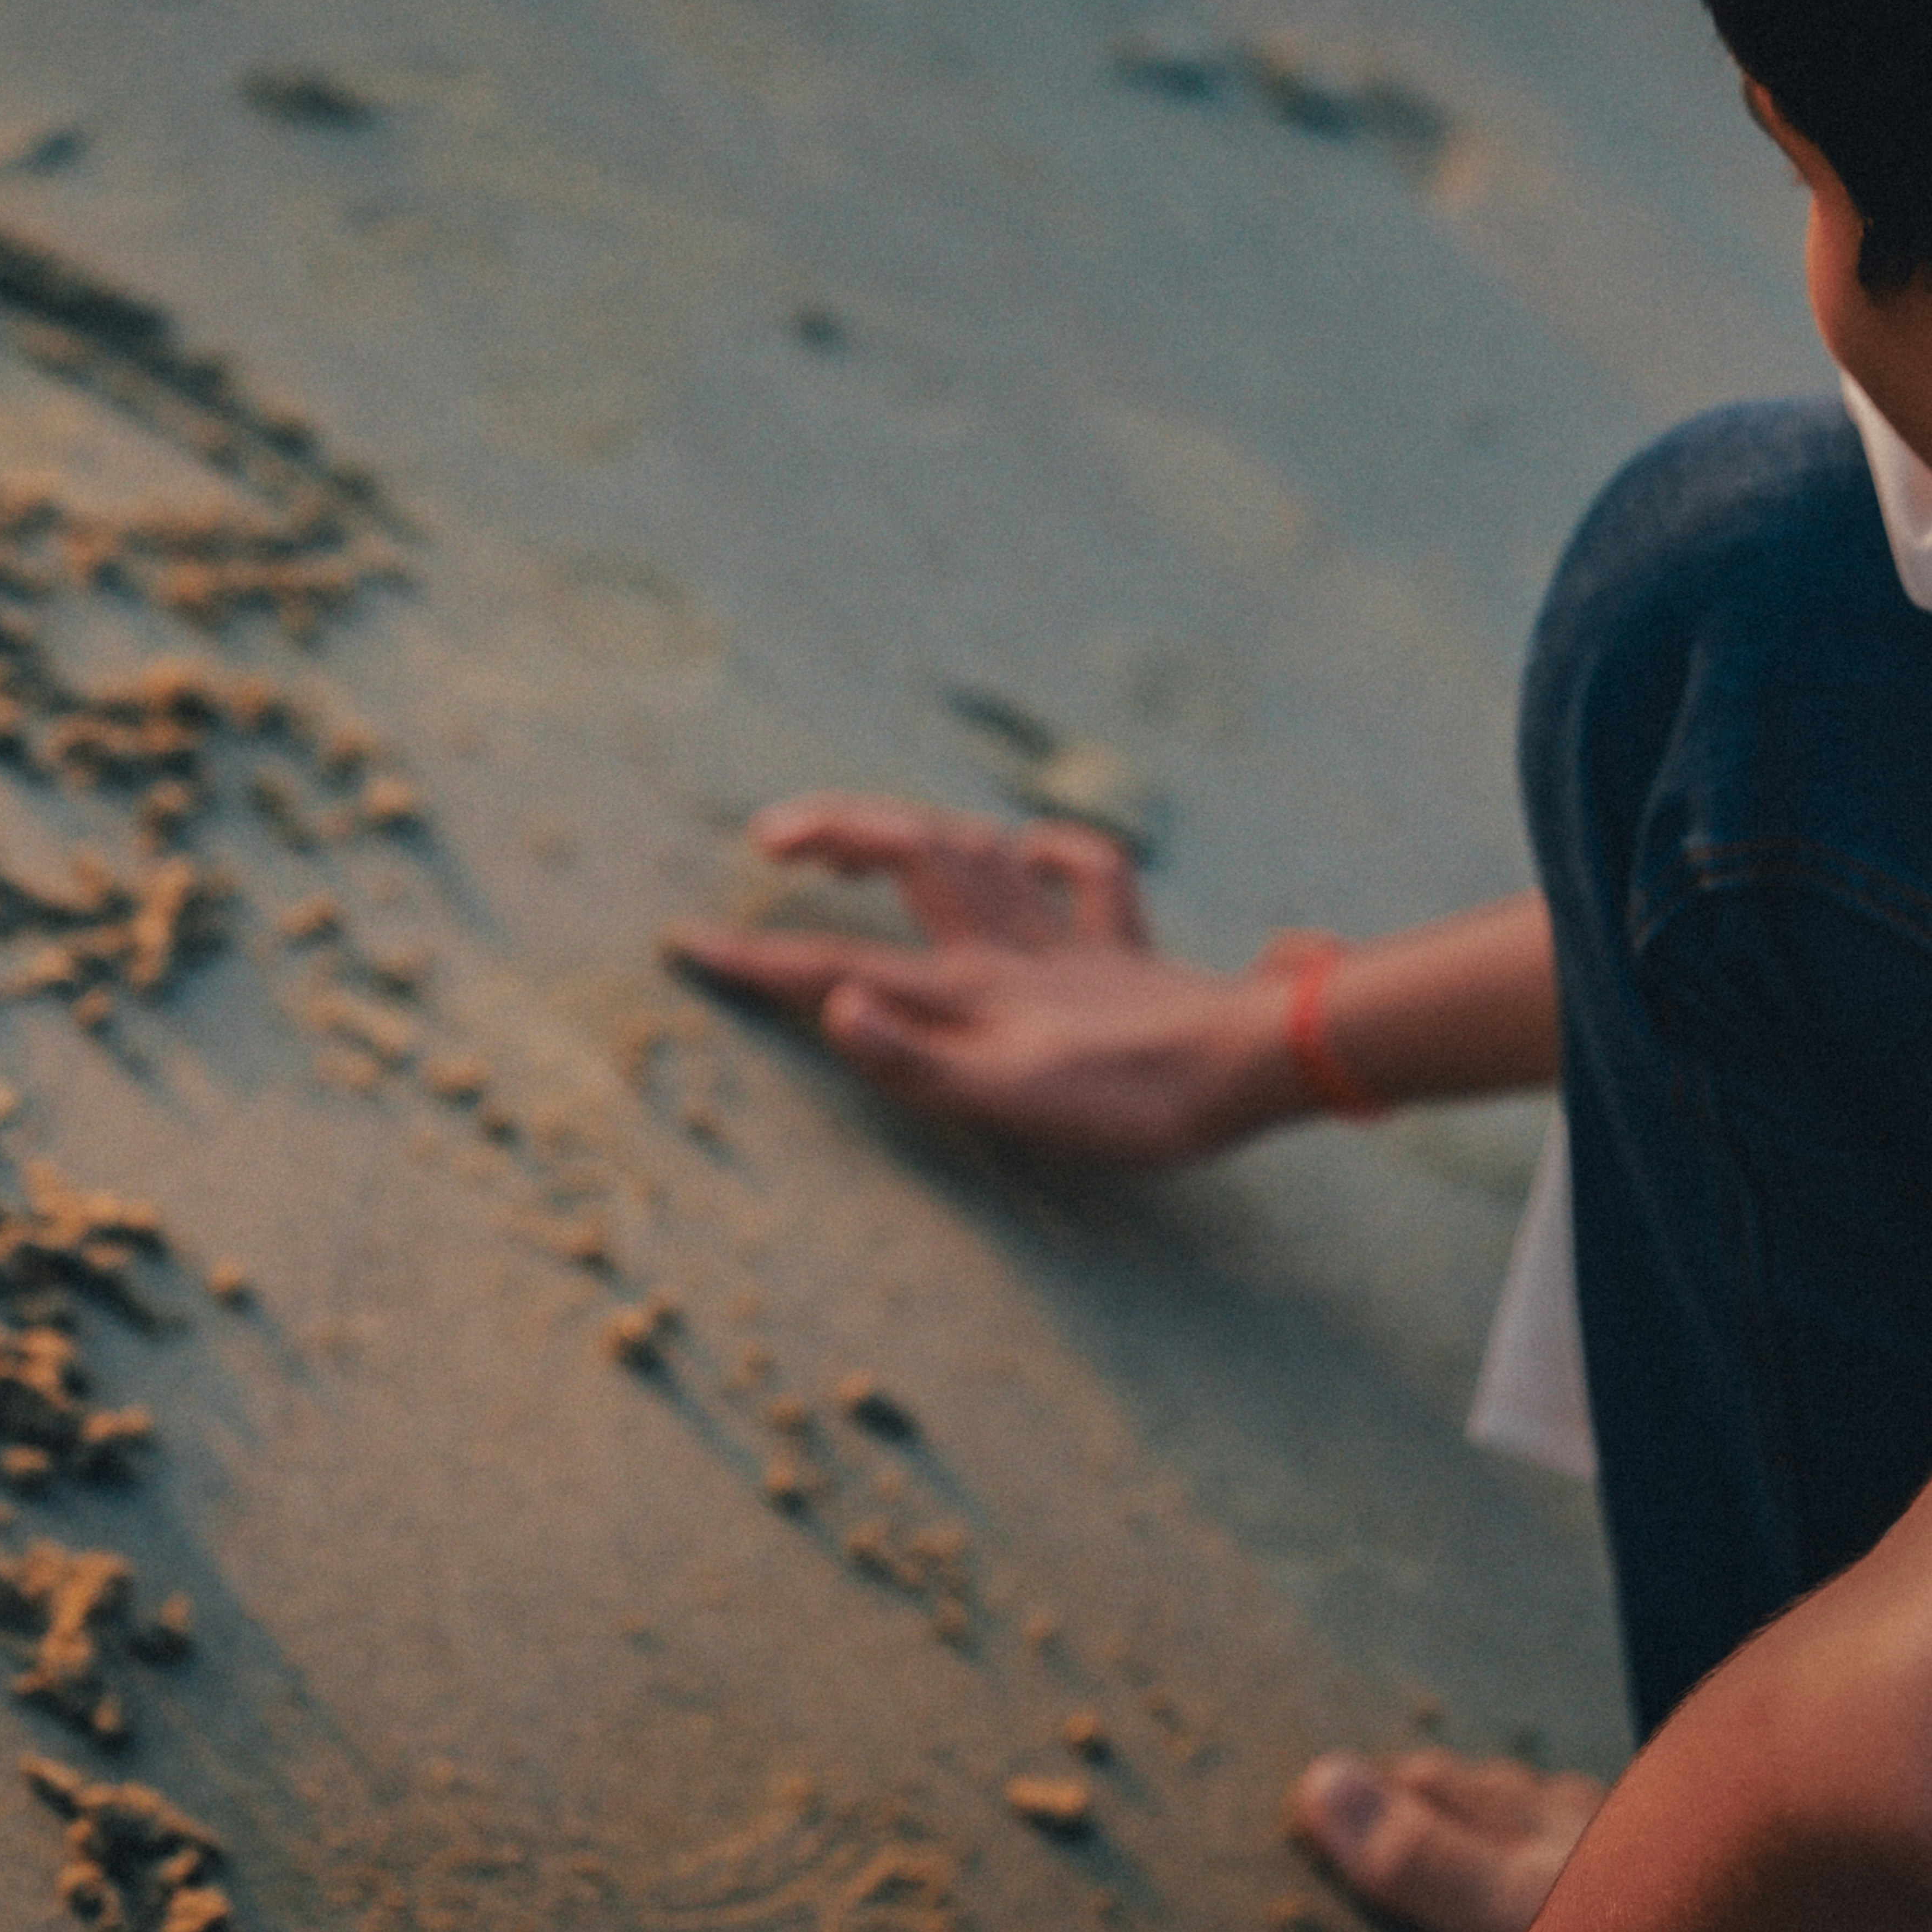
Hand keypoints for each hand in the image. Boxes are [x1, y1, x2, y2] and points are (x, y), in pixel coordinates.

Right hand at [662, 795, 1295, 1165]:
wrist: (1246, 1071)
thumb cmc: (1129, 1103)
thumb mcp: (1007, 1101)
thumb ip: (912, 1058)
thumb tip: (832, 1005)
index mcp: (969, 989)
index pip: (837, 965)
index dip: (757, 959)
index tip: (685, 944)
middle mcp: (1010, 952)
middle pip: (911, 857)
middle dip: (834, 834)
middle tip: (769, 837)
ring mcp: (1069, 946)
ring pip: (980, 851)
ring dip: (914, 828)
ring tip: (865, 831)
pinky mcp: (1126, 956)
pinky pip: (1087, 874)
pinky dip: (1052, 852)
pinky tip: (1032, 850)